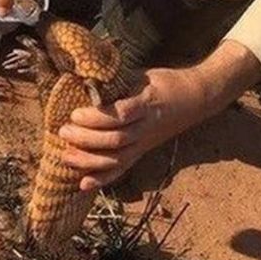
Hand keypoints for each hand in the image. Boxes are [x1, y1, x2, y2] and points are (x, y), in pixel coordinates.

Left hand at [59, 40, 260, 190]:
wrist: (196, 99)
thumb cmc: (167, 83)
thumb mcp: (145, 75)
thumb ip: (119, 81)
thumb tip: (87, 78)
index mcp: (147, 104)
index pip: (121, 115)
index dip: (97, 117)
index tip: (76, 113)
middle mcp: (146, 127)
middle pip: (116, 140)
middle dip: (86, 139)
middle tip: (64, 131)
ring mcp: (145, 142)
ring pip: (117, 158)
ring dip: (89, 161)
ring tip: (66, 156)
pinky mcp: (143, 151)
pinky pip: (123, 168)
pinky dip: (103, 178)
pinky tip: (83, 184)